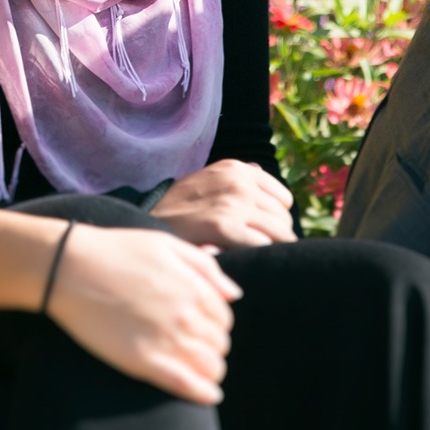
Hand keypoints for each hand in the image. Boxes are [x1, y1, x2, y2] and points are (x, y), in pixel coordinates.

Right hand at [43, 223, 242, 405]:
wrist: (70, 267)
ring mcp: (166, 339)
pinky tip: (207, 395)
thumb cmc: (116, 251)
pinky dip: (202, 393)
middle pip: (219, 345)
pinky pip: (185, 384)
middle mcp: (186, 314)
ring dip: (210, 372)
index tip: (202, 332)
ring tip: (201, 374)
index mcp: (194, 287)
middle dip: (212, 349)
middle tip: (196, 351)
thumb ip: (206, 267)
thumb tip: (234, 294)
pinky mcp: (143, 360)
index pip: (224, 320)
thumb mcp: (166, 244)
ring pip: (209, 367)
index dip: (216, 328)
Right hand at [149, 161, 294, 248]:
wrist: (146, 224)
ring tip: (248, 258)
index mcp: (237, 168)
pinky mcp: (225, 226)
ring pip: (279, 234)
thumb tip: (259, 169)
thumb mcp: (206, 180)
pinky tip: (242, 261)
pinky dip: (258, 257)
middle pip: (283, 219)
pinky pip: (264, 245)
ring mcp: (234, 202)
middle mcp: (239, 181)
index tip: (258, 233)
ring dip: (268, 249)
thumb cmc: (178, 209)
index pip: (283, 200)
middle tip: (253, 251)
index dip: (273, 219)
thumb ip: (236, 176)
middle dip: (274, 237)